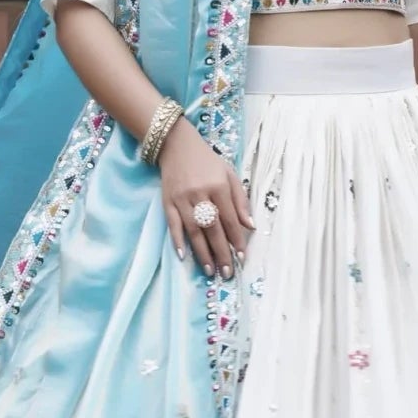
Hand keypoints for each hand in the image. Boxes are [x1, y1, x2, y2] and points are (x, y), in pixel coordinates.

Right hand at [158, 115, 255, 277]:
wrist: (176, 145)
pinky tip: (182, 255)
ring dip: (202, 252)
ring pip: (193, 230)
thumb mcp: (229, 174)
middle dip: (221, 252)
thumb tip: (250, 225)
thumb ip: (240, 200)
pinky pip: (173, 224)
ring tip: (209, 270)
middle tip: (227, 272)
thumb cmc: (207, 162)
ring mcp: (182, 199)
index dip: (236, 239)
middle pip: (212, 228)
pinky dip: (177, 240)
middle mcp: (200, 193)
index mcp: (219, 186)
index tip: (242, 257)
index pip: (230, 219)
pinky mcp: (167, 201)